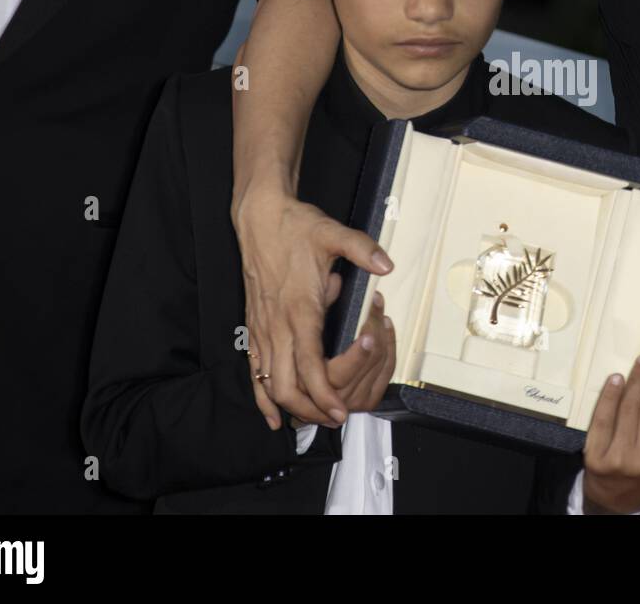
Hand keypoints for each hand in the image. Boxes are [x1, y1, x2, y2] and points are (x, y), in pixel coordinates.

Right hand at [235, 187, 391, 429]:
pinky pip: (253, 371)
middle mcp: (277, 324)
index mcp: (299, 308)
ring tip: (313, 420)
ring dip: (291, 406)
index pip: (309, 364)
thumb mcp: (332, 233)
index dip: (324, 393)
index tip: (340, 410)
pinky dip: (262, 397)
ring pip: (270, 383)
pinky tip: (273, 416)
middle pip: (287, 385)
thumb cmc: (295, 227)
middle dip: (310, 409)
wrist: (259, 218)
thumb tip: (386, 265)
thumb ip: (361, 249)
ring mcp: (262, 328)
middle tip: (334, 420)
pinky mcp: (253, 327)